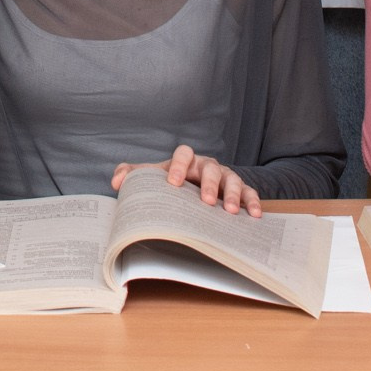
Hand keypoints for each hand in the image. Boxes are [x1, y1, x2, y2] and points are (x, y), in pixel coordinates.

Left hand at [111, 145, 262, 216]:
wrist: (193, 190)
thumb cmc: (172, 184)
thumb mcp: (153, 179)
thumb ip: (133, 175)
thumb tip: (116, 180)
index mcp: (186, 161)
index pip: (183, 154)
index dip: (178, 166)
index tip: (172, 182)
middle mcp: (207, 166)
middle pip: (210, 168)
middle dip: (208, 184)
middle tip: (206, 201)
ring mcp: (225, 176)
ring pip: (232, 179)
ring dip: (232, 194)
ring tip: (229, 211)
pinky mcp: (240, 189)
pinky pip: (249, 193)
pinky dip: (252, 202)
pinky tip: (254, 216)